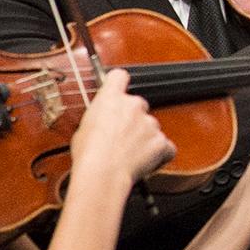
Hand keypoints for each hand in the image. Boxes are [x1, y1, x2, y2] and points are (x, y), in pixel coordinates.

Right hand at [64, 71, 173, 202]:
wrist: (103, 173)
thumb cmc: (88, 154)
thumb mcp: (84, 128)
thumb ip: (100, 117)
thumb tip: (103, 123)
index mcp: (110, 98)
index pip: (119, 77)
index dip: (119, 84)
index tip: (118, 90)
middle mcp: (134, 105)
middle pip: (139, 105)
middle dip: (133, 120)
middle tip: (122, 138)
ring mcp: (150, 123)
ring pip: (151, 127)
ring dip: (145, 138)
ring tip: (130, 156)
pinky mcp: (161, 141)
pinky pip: (166, 147)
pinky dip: (160, 154)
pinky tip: (147, 163)